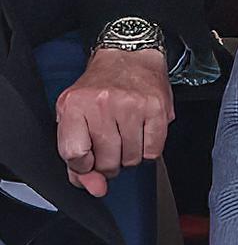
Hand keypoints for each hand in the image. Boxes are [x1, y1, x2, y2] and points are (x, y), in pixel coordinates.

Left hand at [55, 47, 173, 196]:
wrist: (128, 57)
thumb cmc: (99, 89)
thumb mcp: (75, 116)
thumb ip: (77, 156)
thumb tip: (92, 188)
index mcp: (74, 105)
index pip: (74, 155)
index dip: (82, 165)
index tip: (88, 159)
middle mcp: (102, 104)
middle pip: (106, 162)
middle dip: (109, 164)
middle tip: (110, 148)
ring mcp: (132, 106)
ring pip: (132, 160)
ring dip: (129, 157)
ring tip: (126, 137)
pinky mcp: (157, 109)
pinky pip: (153, 152)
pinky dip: (148, 151)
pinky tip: (142, 136)